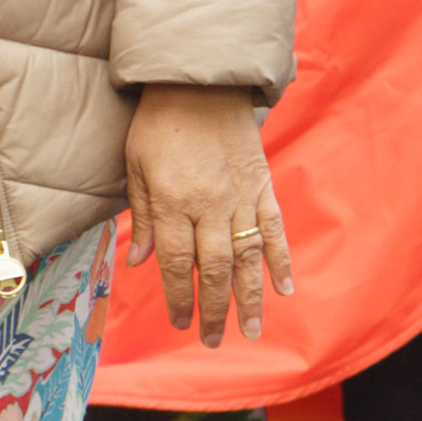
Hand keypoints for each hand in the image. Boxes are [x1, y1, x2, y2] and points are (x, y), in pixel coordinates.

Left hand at [123, 84, 292, 347]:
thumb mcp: (135, 165)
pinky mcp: (263, 185)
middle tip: (215, 340)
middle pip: (215, 269)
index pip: (178, 263)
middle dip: (215, 309)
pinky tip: (285, 288)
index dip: (178, 297)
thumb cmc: (159, 122)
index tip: (180, 322)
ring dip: (251, 297)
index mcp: (173, 201)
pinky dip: (282, 259)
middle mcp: (210, 204)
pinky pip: (274, 228)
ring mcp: (241, 196)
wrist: (200, 80)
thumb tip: (141, 262)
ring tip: (251, 330)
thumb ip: (143, 215)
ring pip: (249, 257)